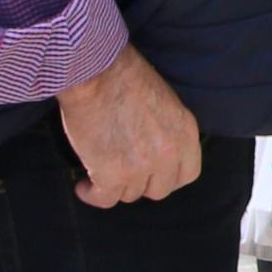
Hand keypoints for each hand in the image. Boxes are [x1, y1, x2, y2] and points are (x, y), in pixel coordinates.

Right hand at [60, 43, 200, 206]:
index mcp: (185, 134)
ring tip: (99, 172)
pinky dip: (92, 194)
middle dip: (141, 183)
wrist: (96, 72)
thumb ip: (167, 132)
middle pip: (159, 189)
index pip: (188, 174)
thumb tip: (155, 153)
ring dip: (114, 186)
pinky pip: (104, 199)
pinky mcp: (111, 174)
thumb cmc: (125, 77)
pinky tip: (83, 186)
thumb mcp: (165, 103)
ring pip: (130, 194)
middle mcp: (168, 154)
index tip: (153, 174)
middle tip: (123, 171)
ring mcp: (141, 167)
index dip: (168, 177)